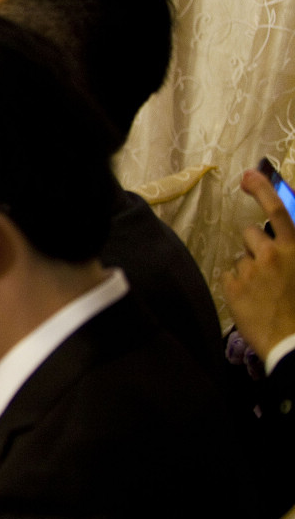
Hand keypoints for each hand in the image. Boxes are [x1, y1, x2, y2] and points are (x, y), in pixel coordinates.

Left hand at [222, 170, 294, 359]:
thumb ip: (291, 251)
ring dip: (249, 267)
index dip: (262, 189)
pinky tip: (253, 300)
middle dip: (256, 245)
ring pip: (240, 256)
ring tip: (263, 290)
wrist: (294, 344)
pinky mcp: (233, 286)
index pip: (277, 210)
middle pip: (251, 233)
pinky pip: (229, 275)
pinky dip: (238, 285)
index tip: (248, 175)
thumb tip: (281, 241)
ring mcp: (250, 270)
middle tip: (267, 267)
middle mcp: (272, 254)